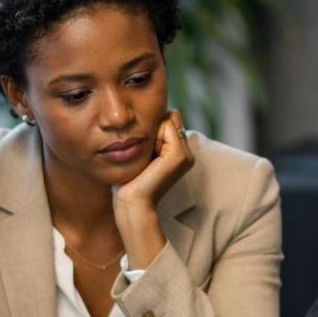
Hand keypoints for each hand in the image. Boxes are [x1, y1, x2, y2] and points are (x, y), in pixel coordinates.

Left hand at [112, 111, 193, 267]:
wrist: (132, 203)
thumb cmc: (130, 180)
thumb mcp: (143, 153)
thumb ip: (152, 136)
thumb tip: (159, 113)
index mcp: (179, 153)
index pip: (169, 120)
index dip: (152, 129)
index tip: (144, 153)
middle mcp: (187, 153)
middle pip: (170, 117)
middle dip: (153, 129)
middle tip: (146, 156)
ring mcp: (186, 154)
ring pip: (169, 120)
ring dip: (152, 133)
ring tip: (147, 158)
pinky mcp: (180, 155)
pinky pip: (167, 126)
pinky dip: (154, 136)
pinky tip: (150, 158)